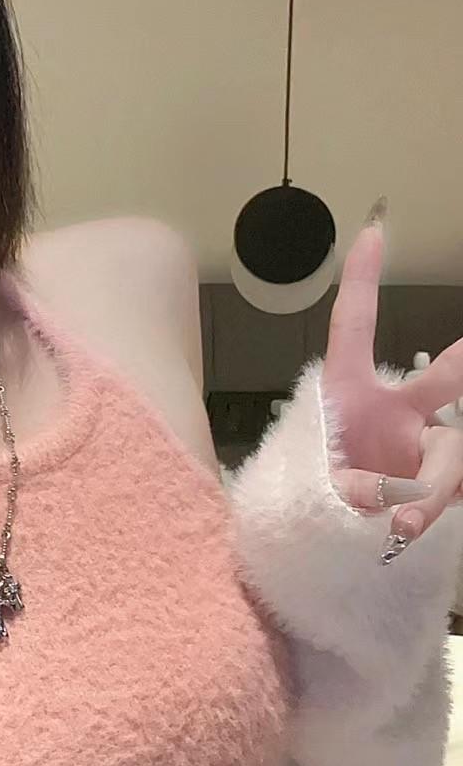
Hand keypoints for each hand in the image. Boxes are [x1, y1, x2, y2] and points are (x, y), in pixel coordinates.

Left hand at [320, 205, 462, 552]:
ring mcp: (424, 445)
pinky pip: (449, 488)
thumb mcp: (316, 484)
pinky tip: (404, 527)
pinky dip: (427, 509)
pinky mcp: (442, 479)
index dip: (362, 279)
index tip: (372, 229)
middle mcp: (396, 411)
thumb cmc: (315, 492)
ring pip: (451, 453)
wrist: (330, 536)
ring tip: (400, 521)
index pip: (355, 328)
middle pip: (442, 383)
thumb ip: (351, 486)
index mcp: (349, 392)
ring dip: (432, 487)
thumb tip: (392, 500)